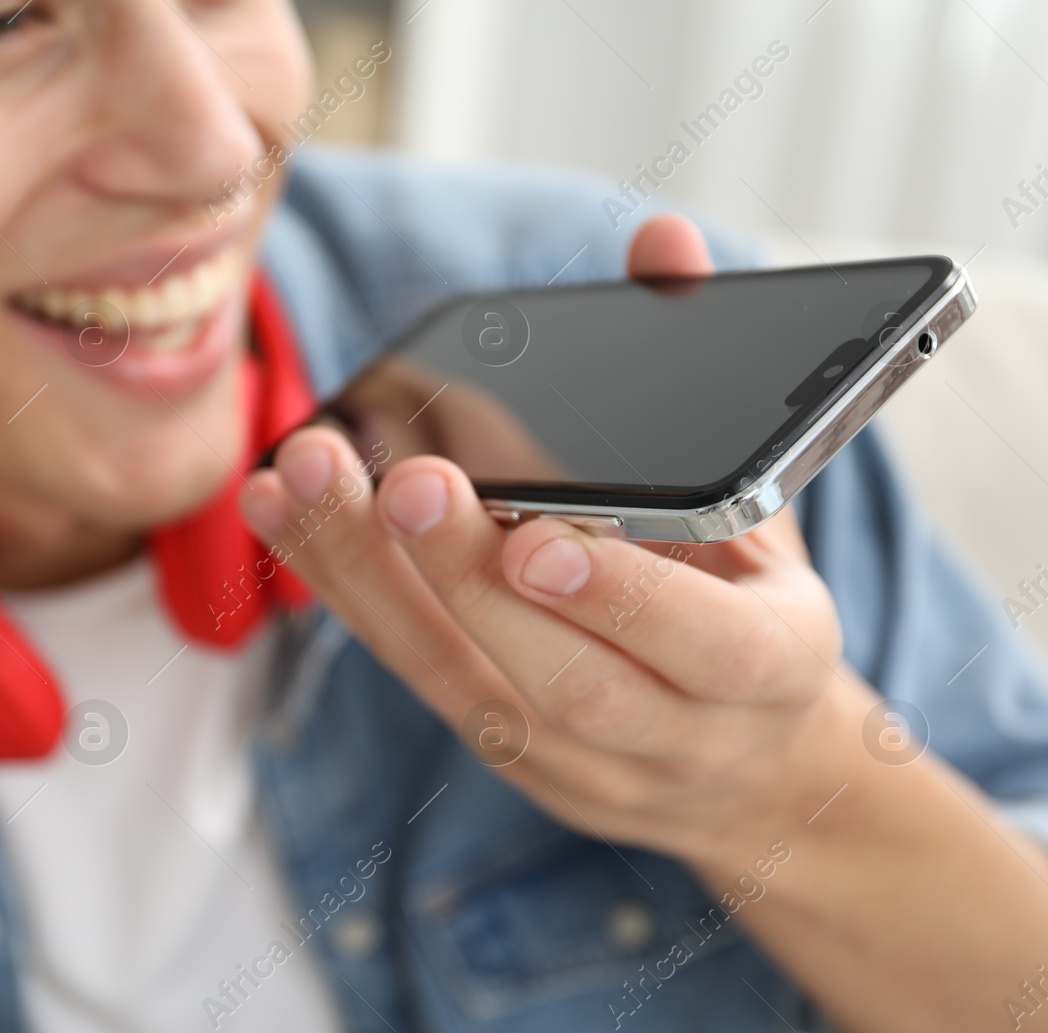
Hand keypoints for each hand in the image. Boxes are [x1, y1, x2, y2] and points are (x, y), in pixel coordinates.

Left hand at [239, 215, 854, 866]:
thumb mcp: (770, 512)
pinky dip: (338, 584)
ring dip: (372, 575)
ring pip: (462, 678)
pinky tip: (278, 507)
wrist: (742, 770)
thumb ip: (715, 382)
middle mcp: (673, 737)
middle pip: (566, 681)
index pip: (707, 650)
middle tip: (403, 486)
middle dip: (471, 579)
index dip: (621, 597)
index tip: (536, 539)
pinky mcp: (497, 751)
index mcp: (768, 672)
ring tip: (306, 473)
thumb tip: (664, 248)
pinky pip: (407, 669)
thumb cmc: (753, 614)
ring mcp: (576, 762)